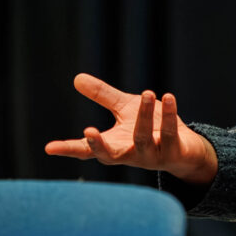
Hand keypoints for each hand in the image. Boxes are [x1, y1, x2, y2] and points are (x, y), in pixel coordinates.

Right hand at [44, 73, 217, 184]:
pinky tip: (169, 97)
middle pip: (110, 154)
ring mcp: (152, 156)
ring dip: (145, 116)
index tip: (49, 147)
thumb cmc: (152, 128)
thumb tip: (77, 79)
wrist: (186, 148)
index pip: (87, 151)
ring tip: (147, 92)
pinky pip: (170, 133)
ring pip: (144, 139)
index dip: (68, 149)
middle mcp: (130, 155)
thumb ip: (103, 96)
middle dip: (99, 145)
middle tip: (87, 131)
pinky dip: (170, 115)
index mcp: (115, 146)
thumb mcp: (125, 109)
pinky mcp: (173, 152)